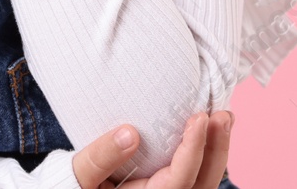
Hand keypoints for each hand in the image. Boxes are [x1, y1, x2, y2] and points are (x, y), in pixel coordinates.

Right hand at [72, 111, 232, 188]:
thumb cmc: (73, 186)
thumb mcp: (79, 175)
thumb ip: (100, 158)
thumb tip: (130, 133)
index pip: (178, 182)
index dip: (193, 151)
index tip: (200, 118)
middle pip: (202, 186)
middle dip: (216, 150)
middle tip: (222, 115)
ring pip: (204, 183)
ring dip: (216, 151)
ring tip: (223, 117)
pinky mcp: (168, 188)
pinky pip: (196, 177)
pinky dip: (206, 153)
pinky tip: (210, 128)